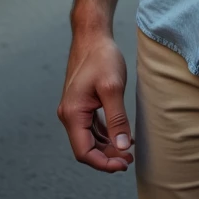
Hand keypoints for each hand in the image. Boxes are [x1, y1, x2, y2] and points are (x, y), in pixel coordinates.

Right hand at [57, 27, 134, 173]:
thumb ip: (117, 119)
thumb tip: (121, 148)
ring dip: (107, 148)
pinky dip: (105, 135)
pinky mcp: (81, 104)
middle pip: (86, 148)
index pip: (84, 152)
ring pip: (89, 139)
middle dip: (107, 157)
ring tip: (127, 150)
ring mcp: (74, 110)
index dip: (104, 163)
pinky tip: (121, 135)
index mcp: (72, 113)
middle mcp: (69, 115)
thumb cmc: (101, 56)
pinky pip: (92, 127)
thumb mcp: (113, 88)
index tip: (124, 163)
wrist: (92, 35)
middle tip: (129, 158)